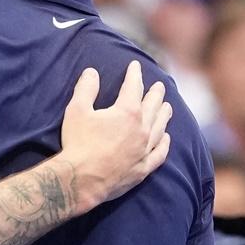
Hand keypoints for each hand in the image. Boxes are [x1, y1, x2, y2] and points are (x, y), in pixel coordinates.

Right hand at [58, 61, 171, 212]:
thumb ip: (86, 89)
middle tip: (160, 85)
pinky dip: (165, 143)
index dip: (134, 74)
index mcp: (127, 112)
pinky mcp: (143, 167)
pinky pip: (160, 153)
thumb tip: (91, 72)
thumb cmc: (77, 143)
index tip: (135, 65)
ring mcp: (144, 149)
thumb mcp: (76, 111)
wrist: (82, 179)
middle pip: (153, 106)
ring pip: (160, 127)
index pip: (133, 87)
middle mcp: (142, 129)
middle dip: (156, 93)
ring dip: (164, 115)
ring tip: (168, 107)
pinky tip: (167, 138)